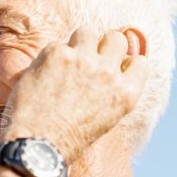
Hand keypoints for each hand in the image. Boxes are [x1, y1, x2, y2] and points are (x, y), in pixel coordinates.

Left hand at [1, 28, 149, 162]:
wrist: (38, 145)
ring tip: (63, 62)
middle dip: (101, 46)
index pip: (139, 61)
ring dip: (77, 43)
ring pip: (87, 32)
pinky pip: (57, 44)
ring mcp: (84, 61)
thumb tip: (106, 70)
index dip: (122, 63)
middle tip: (84, 60)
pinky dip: (49, 56)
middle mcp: (109, 73)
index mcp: (126, 93)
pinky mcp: (58, 54)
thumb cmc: (65, 140)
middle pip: (115, 39)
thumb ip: (109, 93)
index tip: (109, 69)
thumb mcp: (103, 119)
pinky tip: (42, 74)